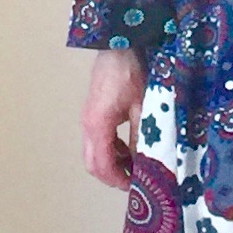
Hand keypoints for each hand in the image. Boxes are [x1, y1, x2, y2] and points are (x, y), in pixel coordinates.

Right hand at [81, 47, 145, 190]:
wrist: (118, 45)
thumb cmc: (131, 72)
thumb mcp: (143, 106)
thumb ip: (141, 136)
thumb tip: (145, 162)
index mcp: (97, 125)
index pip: (102, 165)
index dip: (117, 180)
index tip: (134, 187)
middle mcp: (87, 124)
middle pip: (92, 163)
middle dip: (112, 176)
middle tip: (134, 181)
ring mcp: (88, 118)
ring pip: (93, 153)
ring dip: (111, 163)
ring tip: (135, 166)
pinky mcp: (93, 112)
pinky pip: (97, 140)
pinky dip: (110, 150)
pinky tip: (129, 147)